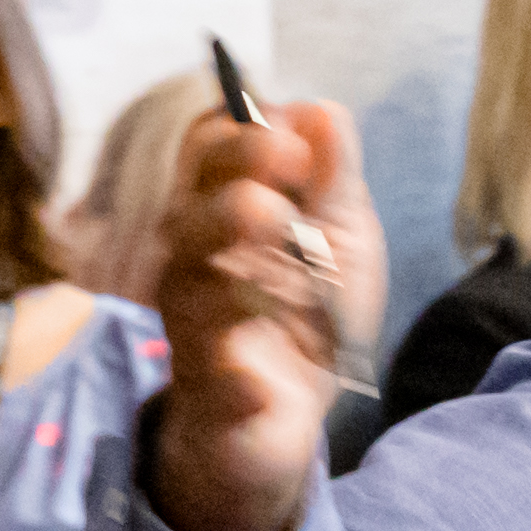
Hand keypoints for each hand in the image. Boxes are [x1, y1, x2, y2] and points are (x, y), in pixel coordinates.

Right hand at [148, 100, 362, 530]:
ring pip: (191, 281)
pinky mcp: (209, 392)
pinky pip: (212, 379)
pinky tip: (257, 382)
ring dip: (236, 251)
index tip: (295, 138)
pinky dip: (235, 381)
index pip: (208, 148)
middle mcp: (194, 258)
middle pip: (192, 202)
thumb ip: (333, 179)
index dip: (244, 130)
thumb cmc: (306, 313)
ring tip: (275, 224)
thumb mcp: (340, 238)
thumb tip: (321, 112)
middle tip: (287, 160)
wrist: (289, 419)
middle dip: (236, 172)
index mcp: (224, 208)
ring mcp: (195, 324)